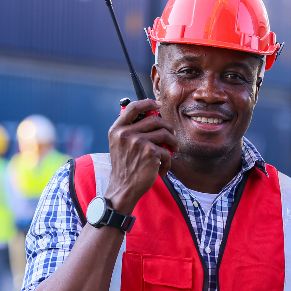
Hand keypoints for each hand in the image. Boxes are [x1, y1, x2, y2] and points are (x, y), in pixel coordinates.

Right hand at [103, 99, 178, 215]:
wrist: (123, 188)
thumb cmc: (125, 167)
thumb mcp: (119, 144)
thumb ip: (130, 130)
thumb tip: (153, 115)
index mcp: (117, 129)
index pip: (133, 107)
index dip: (148, 103)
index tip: (157, 104)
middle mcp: (126, 133)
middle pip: (155, 119)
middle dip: (168, 126)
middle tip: (172, 135)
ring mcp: (138, 142)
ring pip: (165, 133)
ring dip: (173, 142)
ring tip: (173, 150)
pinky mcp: (150, 153)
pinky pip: (167, 151)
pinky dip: (168, 161)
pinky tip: (163, 169)